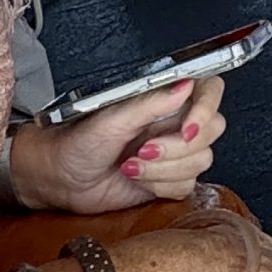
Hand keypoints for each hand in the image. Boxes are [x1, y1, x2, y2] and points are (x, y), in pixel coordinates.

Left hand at [9, 78, 226, 213]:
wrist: (60, 179)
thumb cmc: (76, 142)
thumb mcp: (111, 119)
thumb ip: (151, 102)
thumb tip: (185, 85)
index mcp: (163, 99)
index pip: (208, 91)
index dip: (206, 110)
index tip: (186, 129)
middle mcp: (173, 123)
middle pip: (211, 130)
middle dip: (177, 148)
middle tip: (142, 151)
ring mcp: (175, 152)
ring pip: (200, 161)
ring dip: (163, 170)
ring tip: (130, 166)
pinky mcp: (170, 180)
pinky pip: (188, 185)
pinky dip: (161, 186)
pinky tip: (136, 180)